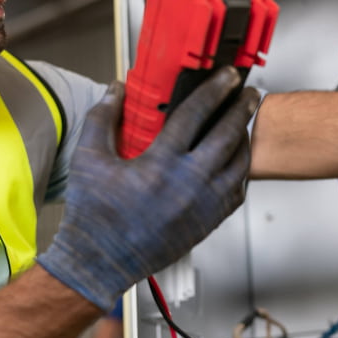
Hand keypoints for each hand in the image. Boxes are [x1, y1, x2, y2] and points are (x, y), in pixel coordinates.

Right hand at [38, 67, 257, 311]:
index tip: (226, 76)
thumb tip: (115, 89)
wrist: (100, 262)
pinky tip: (236, 159)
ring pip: (239, 164)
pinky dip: (240, 170)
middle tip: (249, 91)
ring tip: (243, 122)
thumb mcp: (88, 159)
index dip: (214, 89)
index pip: (196, 114)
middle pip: (227, 135)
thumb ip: (102, 118)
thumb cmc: (93, 215)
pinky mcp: (208, 223)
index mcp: (160, 164)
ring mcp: (203, 205)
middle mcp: (189, 184)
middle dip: (241, 108)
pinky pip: (237, 191)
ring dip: (244, 138)